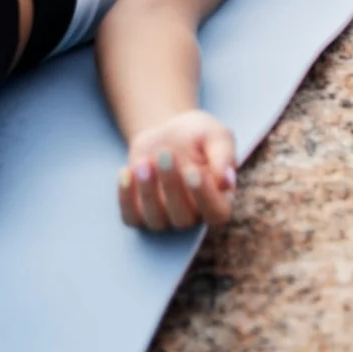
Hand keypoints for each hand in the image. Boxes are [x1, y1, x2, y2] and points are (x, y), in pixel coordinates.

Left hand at [119, 110, 236, 230]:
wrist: (168, 132)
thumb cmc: (198, 135)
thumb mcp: (216, 135)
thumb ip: (224, 155)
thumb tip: (226, 181)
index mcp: (218, 199)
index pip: (216, 213)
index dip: (205, 197)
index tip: (194, 171)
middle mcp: (192, 215)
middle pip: (183, 217)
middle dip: (172, 186)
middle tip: (165, 154)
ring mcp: (164, 218)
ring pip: (156, 219)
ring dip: (148, 192)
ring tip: (143, 162)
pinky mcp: (139, 214)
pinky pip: (130, 217)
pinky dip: (125, 198)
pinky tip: (126, 171)